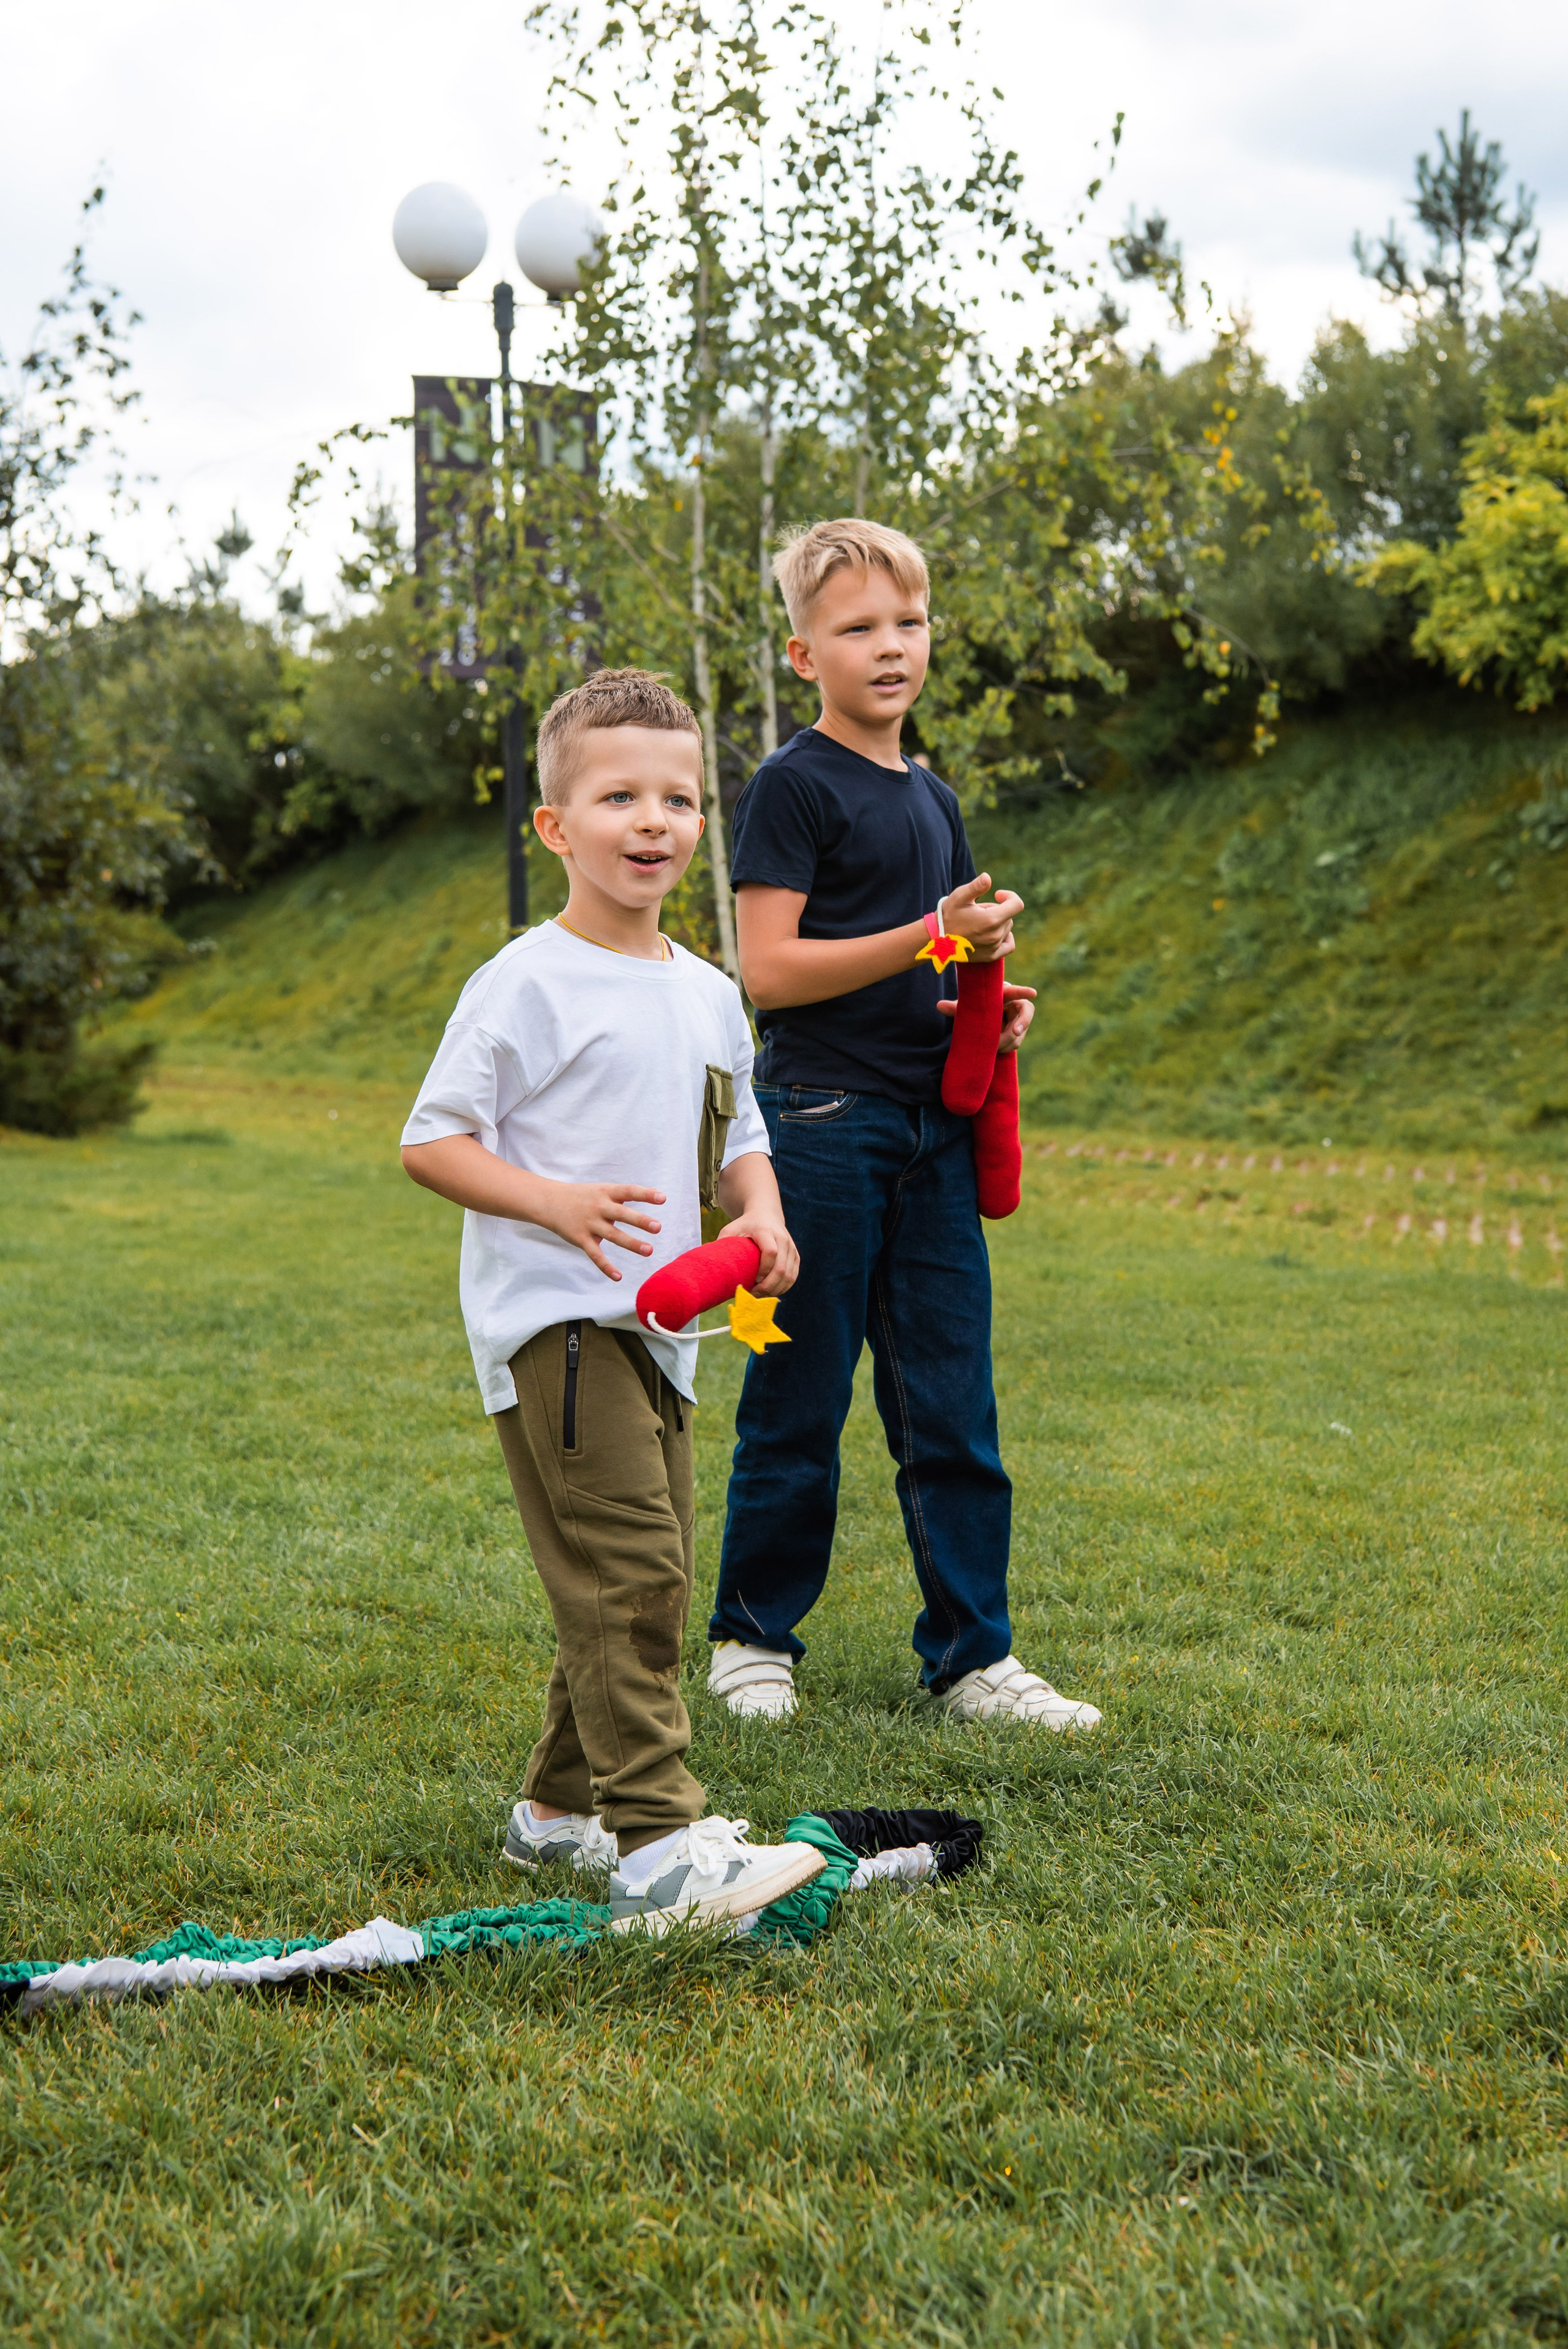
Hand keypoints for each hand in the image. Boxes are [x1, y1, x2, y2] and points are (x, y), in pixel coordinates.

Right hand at [537, 1182, 664, 1280]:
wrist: (549, 1202)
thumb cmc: (583, 1196)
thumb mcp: (603, 1189)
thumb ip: (626, 1195)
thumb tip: (658, 1194)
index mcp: (606, 1192)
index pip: (628, 1191)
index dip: (645, 1195)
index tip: (662, 1198)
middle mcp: (599, 1207)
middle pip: (622, 1214)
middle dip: (640, 1221)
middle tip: (658, 1227)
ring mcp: (589, 1224)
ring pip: (613, 1235)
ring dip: (631, 1243)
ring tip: (649, 1250)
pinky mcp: (581, 1239)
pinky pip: (595, 1255)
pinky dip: (606, 1266)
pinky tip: (618, 1276)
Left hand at [716, 1211, 799, 1297]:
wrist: (765, 1215)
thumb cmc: (744, 1225)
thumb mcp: (730, 1229)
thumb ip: (721, 1244)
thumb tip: (711, 1267)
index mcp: (766, 1231)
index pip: (770, 1253)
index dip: (762, 1270)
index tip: (751, 1280)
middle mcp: (782, 1238)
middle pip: (781, 1269)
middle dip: (767, 1287)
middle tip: (753, 1294)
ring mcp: (791, 1248)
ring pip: (788, 1276)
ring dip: (774, 1290)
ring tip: (759, 1295)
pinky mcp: (795, 1256)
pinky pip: (793, 1277)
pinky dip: (782, 1288)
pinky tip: (770, 1292)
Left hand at [938, 981, 1035, 1053]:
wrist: (982, 1019)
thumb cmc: (975, 1008)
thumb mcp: (967, 1008)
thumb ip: (956, 1007)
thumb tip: (938, 1005)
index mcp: (1003, 993)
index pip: (1014, 991)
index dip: (1023, 991)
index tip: (1033, 993)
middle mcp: (1015, 1005)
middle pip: (1025, 1014)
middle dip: (1021, 1024)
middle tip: (1015, 1032)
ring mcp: (1019, 1019)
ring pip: (1019, 1032)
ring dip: (1007, 1041)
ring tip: (992, 1047)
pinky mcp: (1018, 1032)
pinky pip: (1016, 1042)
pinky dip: (1006, 1047)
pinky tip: (995, 1051)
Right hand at [942, 873, 1021, 963]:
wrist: (936, 939)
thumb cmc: (947, 915)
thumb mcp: (959, 897)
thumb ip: (976, 886)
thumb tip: (987, 877)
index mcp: (991, 919)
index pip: (1017, 905)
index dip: (1009, 896)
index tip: (997, 894)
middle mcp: (995, 935)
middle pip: (1009, 916)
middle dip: (997, 910)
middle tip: (977, 911)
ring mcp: (994, 947)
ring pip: (1006, 929)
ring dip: (997, 923)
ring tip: (978, 922)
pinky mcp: (990, 956)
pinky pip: (1009, 945)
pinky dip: (1005, 937)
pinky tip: (995, 933)